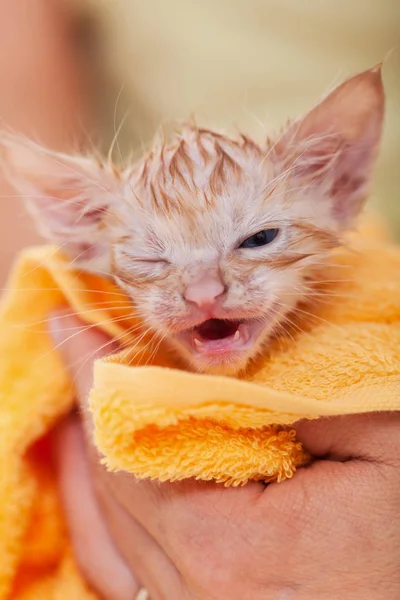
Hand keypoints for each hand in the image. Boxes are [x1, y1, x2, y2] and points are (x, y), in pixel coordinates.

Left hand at [50, 310, 399, 599]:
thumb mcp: (378, 442)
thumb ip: (298, 393)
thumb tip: (227, 354)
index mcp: (227, 547)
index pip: (130, 445)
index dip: (97, 376)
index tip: (72, 326)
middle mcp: (194, 592)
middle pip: (112, 482)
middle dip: (90, 404)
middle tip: (76, 341)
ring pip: (110, 522)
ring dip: (92, 451)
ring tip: (78, 394)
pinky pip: (128, 558)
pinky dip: (108, 505)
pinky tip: (102, 471)